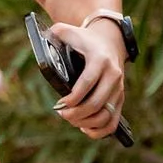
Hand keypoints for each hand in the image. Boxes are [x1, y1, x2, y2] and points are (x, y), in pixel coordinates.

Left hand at [48, 18, 127, 136]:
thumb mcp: (69, 31)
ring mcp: (119, 89)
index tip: (59, 104)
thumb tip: (42, 39)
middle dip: (76, 113)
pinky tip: (85, 128)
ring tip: (71, 119)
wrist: (110, 41)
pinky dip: (100, 131)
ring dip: (86, 123)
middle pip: (96, 103)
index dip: (73, 97)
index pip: (88, 82)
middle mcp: (113, 75)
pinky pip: (113, 122)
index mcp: (100, 59)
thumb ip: (55, 33)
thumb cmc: (84, 39)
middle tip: (61, 113)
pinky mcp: (120, 99)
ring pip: (105, 116)